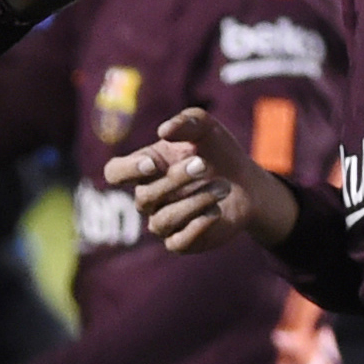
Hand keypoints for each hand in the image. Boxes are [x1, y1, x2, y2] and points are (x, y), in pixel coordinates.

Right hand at [103, 108, 295, 252]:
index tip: (152, 164)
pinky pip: (177, 242)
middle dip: (175, 179)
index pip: (115, 172)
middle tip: (204, 165)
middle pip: (144, 196)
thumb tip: (164, 131)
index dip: (127, 170)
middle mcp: (149, 197)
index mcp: (146, 167)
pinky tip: (216, 211)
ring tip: (223, 187)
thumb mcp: (207, 128)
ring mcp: (163, 221)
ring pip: (163, 220)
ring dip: (194, 201)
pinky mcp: (182, 242)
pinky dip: (197, 226)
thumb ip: (187, 121)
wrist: (247, 183)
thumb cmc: (218, 152)